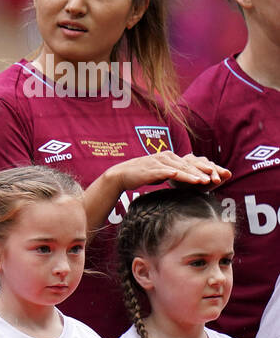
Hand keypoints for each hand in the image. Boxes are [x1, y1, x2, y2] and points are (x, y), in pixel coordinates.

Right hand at [106, 151, 228, 191]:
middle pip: (188, 165)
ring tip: (204, 181)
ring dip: (192, 175)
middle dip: (203, 172)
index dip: (204, 170)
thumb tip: (183, 177)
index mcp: (169, 157)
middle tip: (216, 178)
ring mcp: (158, 162)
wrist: (121, 175)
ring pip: (179, 169)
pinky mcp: (151, 169)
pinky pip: (166, 172)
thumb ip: (172, 172)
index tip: (217, 176)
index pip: (190, 164)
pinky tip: (182, 177)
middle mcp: (166, 156)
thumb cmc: (141, 175)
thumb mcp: (160, 172)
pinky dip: (174, 174)